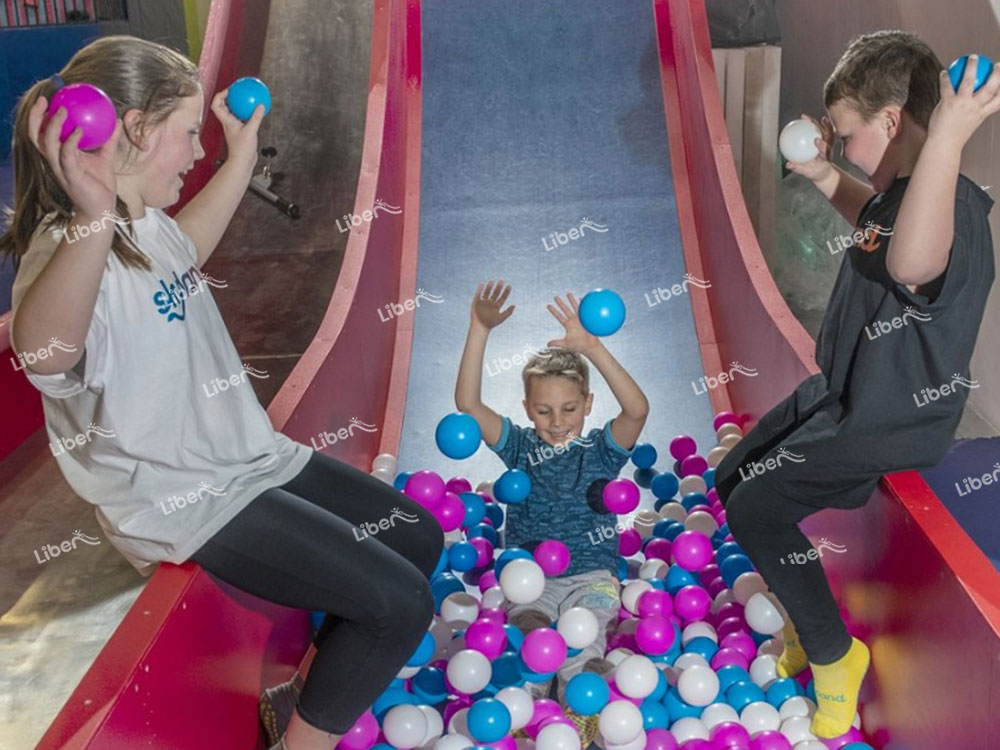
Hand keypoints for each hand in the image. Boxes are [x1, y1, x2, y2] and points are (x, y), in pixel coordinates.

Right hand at [28, 96, 121, 218]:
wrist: (102, 210)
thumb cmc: (100, 185)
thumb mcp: (105, 158)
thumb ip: (109, 140)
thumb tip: (118, 121)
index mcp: (60, 155)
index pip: (43, 133)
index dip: (40, 117)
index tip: (47, 99)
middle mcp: (56, 161)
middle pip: (36, 136)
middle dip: (36, 117)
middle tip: (44, 100)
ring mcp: (61, 169)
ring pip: (47, 144)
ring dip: (53, 126)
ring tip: (62, 110)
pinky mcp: (71, 176)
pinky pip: (67, 156)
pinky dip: (71, 141)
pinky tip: (80, 130)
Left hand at [211, 88, 264, 165]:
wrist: (243, 161)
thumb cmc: (242, 149)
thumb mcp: (250, 131)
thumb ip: (256, 117)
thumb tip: (261, 105)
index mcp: (226, 121)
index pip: (217, 104)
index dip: (220, 95)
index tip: (230, 90)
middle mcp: (228, 122)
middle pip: (224, 106)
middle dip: (230, 96)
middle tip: (238, 90)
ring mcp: (234, 127)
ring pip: (234, 111)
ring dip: (239, 104)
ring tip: (247, 98)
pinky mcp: (241, 131)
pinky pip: (243, 118)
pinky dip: (247, 113)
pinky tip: (256, 111)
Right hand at [471, 279, 514, 328]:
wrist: (480, 326)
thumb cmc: (491, 323)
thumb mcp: (501, 317)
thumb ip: (508, 312)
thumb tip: (514, 305)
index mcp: (497, 306)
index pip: (503, 297)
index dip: (506, 291)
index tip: (509, 286)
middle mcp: (491, 303)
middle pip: (496, 293)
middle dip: (499, 287)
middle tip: (502, 281)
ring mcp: (483, 302)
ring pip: (487, 292)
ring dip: (489, 287)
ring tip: (492, 281)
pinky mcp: (476, 302)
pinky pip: (478, 294)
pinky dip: (480, 289)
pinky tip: (482, 284)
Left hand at [546, 292, 601, 353]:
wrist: (589, 346)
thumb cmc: (578, 345)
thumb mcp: (565, 344)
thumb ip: (556, 343)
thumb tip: (547, 344)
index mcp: (567, 325)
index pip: (559, 316)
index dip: (553, 311)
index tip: (548, 305)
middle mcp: (573, 320)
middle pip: (565, 309)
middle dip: (560, 303)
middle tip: (555, 296)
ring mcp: (580, 319)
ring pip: (574, 308)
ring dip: (571, 300)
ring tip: (568, 293)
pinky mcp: (586, 320)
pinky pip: (584, 311)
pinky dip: (583, 305)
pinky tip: (581, 298)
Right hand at [784, 114, 835, 182]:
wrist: (823, 170)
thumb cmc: (815, 172)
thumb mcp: (807, 172)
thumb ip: (798, 168)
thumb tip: (788, 164)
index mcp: (826, 156)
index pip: (825, 150)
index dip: (822, 145)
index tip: (816, 141)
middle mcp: (829, 147)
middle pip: (828, 136)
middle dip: (823, 128)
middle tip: (812, 123)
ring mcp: (828, 142)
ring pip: (825, 130)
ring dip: (816, 122)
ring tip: (807, 117)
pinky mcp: (825, 139)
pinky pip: (820, 129)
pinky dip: (813, 123)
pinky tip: (805, 119)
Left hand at [927, 56, 999, 150]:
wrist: (943, 146)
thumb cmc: (954, 136)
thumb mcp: (969, 123)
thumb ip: (973, 112)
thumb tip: (973, 102)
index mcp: (982, 114)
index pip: (999, 100)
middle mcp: (975, 108)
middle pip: (990, 88)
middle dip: (996, 74)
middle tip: (997, 64)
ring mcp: (962, 105)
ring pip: (970, 82)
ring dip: (972, 68)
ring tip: (973, 57)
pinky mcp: (949, 104)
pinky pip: (947, 87)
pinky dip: (945, 78)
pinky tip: (943, 72)